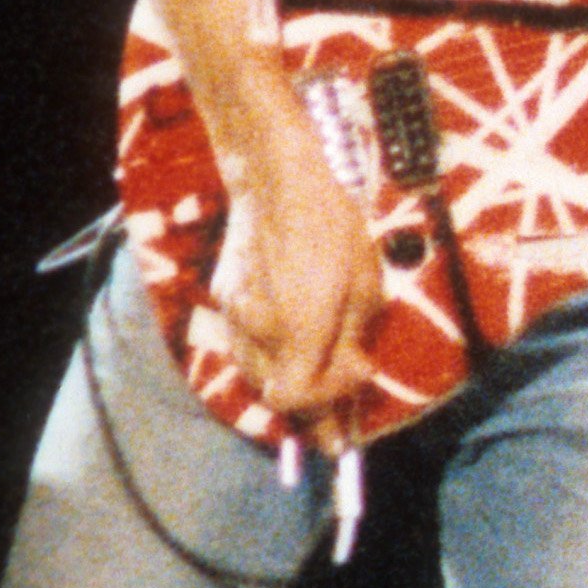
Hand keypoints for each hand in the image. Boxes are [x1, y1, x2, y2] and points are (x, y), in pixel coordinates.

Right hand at [212, 114, 386, 418]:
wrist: (276, 179)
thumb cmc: (332, 226)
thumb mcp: (364, 285)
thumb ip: (353, 339)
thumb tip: (354, 374)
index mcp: (297, 331)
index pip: (297, 400)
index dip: (328, 405)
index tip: (359, 377)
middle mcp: (258, 332)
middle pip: (274, 396)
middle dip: (311, 405)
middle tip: (340, 408)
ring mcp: (234, 317)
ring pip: (255, 375)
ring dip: (287, 384)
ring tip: (319, 379)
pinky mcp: (223, 299)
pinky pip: (244, 346)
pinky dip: (267, 359)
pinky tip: (289, 348)